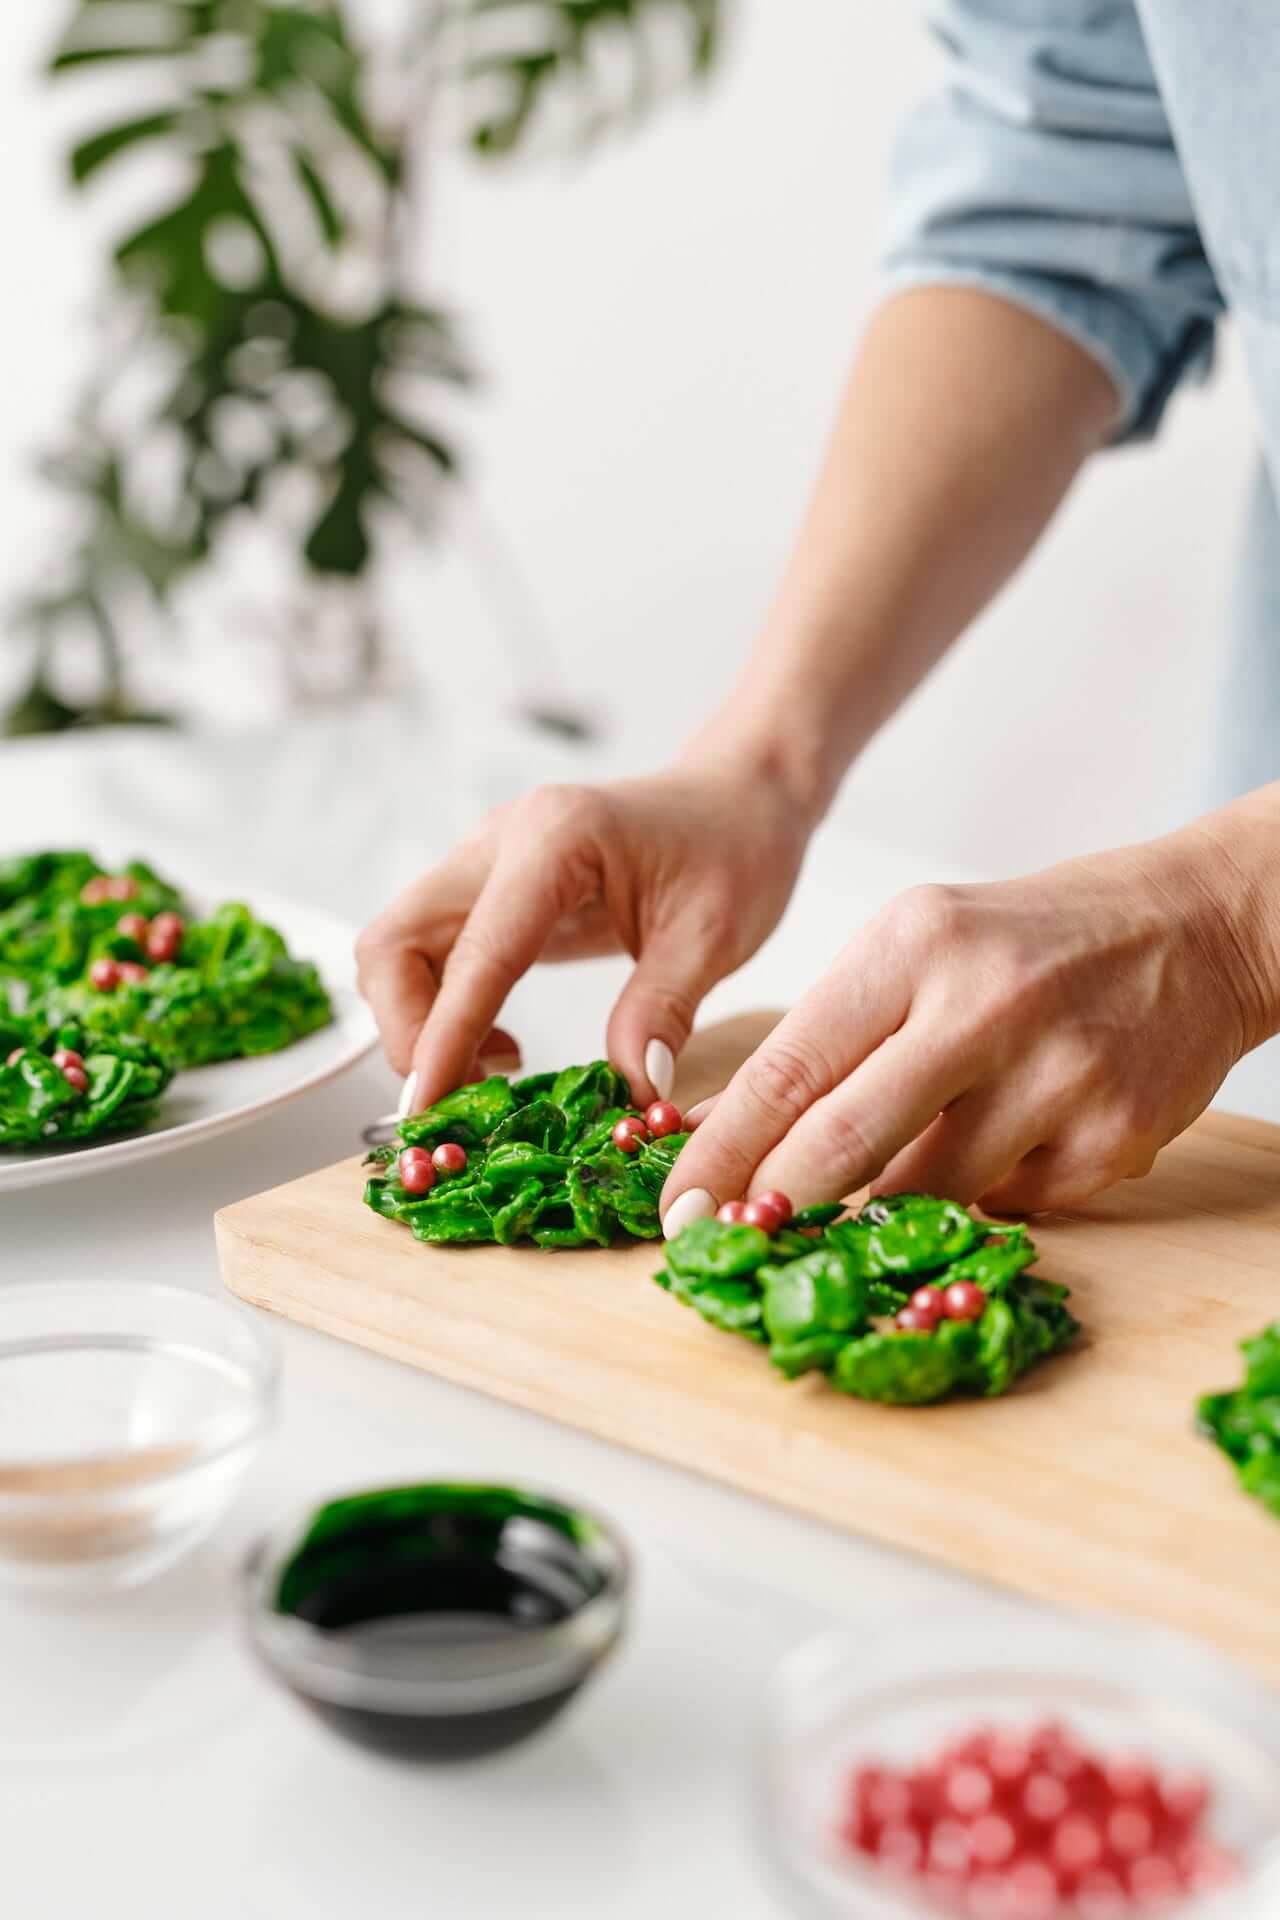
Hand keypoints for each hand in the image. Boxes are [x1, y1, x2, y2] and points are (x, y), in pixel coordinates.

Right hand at [355, 761, 811, 1108]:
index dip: (444, 1036)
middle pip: (395, 943)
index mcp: (555, 840)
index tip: (429, 1108)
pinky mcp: (488, 893)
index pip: (475, 950)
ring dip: (421, 1025)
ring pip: (398, 951)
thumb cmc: (734, 849)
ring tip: (493, 1074)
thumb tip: (631, 1090)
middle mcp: (499, 844)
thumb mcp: (716, 934)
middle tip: (467, 1095)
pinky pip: (432, 957)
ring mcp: (484, 865)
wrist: (735, 800)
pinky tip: (502, 1046)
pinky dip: (444, 1012)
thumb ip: (664, 1009)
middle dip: (410, 1030)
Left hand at [662, 833, 1268, 1228]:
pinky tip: (1007, 1139)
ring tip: (899, 1166)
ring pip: (925, 1192)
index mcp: (914, 945)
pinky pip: (1008, 1205)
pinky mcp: (1111, 1140)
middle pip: (847, 1143)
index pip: (791, 1067)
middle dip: (777, 1205)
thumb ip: (826, 1038)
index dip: (724, 1150)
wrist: (1196, 929)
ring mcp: (1056, 1077)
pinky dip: (984, 1192)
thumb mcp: (915, 950)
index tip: (679, 1206)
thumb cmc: (1025, 943)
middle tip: (734, 1241)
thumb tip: (720, 1128)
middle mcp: (983, 1006)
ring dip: (887, 1204)